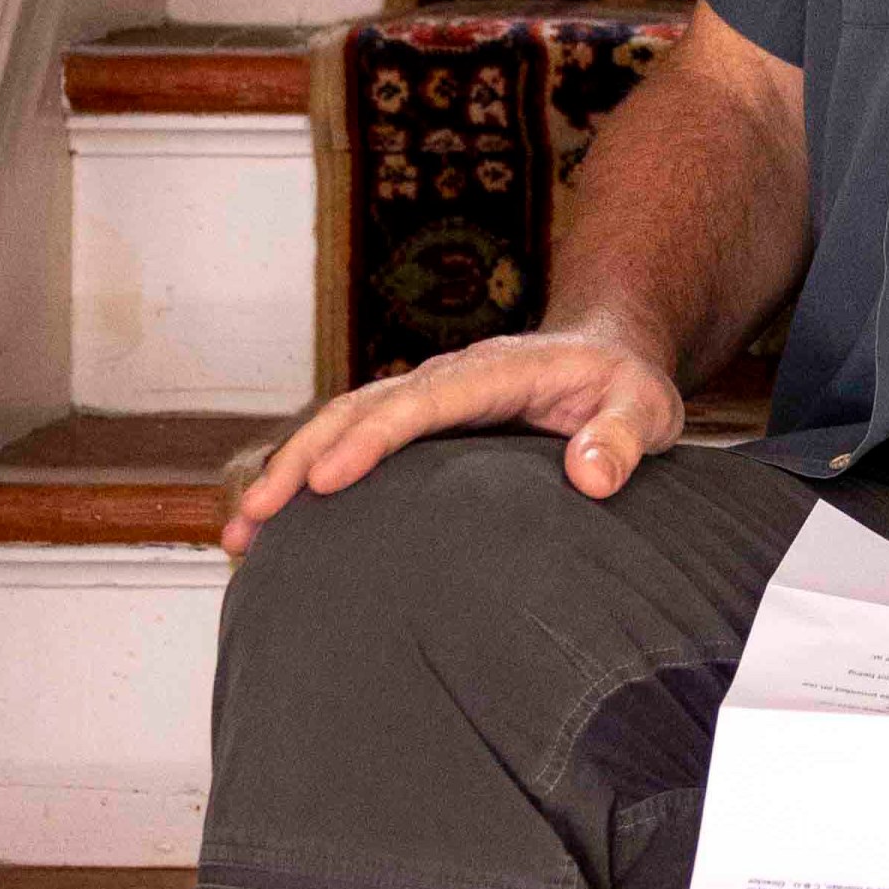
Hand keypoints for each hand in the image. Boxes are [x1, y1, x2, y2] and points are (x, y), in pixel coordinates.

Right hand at [220, 322, 684, 558]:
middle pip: (356, 412)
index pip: (418, 404)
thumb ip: (623, 436)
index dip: (368, 440)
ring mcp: (425, 402)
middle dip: (299, 460)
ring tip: (242, 536)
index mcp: (493, 373)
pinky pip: (353, 445)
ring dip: (288, 475)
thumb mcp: (646, 406)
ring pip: (341, 428)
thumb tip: (593, 475)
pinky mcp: (418, 428)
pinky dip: (310, 480)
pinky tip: (278, 531)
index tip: (326, 481)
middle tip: (255, 517)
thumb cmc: (625, 384)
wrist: (609, 353)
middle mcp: (445, 381)